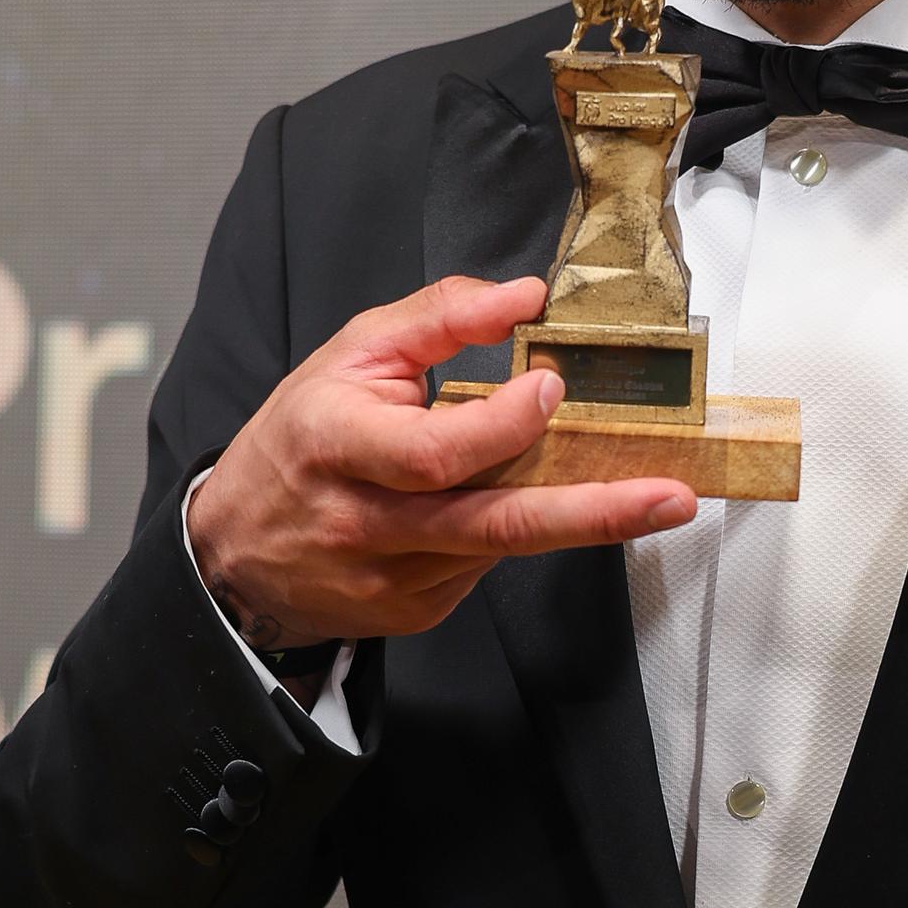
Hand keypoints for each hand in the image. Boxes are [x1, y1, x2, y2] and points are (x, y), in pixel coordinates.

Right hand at [186, 273, 695, 647]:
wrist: (236, 548)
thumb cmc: (303, 436)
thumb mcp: (353, 353)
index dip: (504, 425)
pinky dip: (510, 531)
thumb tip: (526, 295)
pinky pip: (484, 567)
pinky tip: (507, 504)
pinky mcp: (413, 612)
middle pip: (494, 524)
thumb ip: (440, 318)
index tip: (552, 387)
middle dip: (595, 512)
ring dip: (575, 517)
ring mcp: (392, 579)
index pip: (436, 452)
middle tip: (671, 496)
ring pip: (501, 547)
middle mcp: (367, 523)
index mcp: (339, 445)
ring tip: (649, 496)